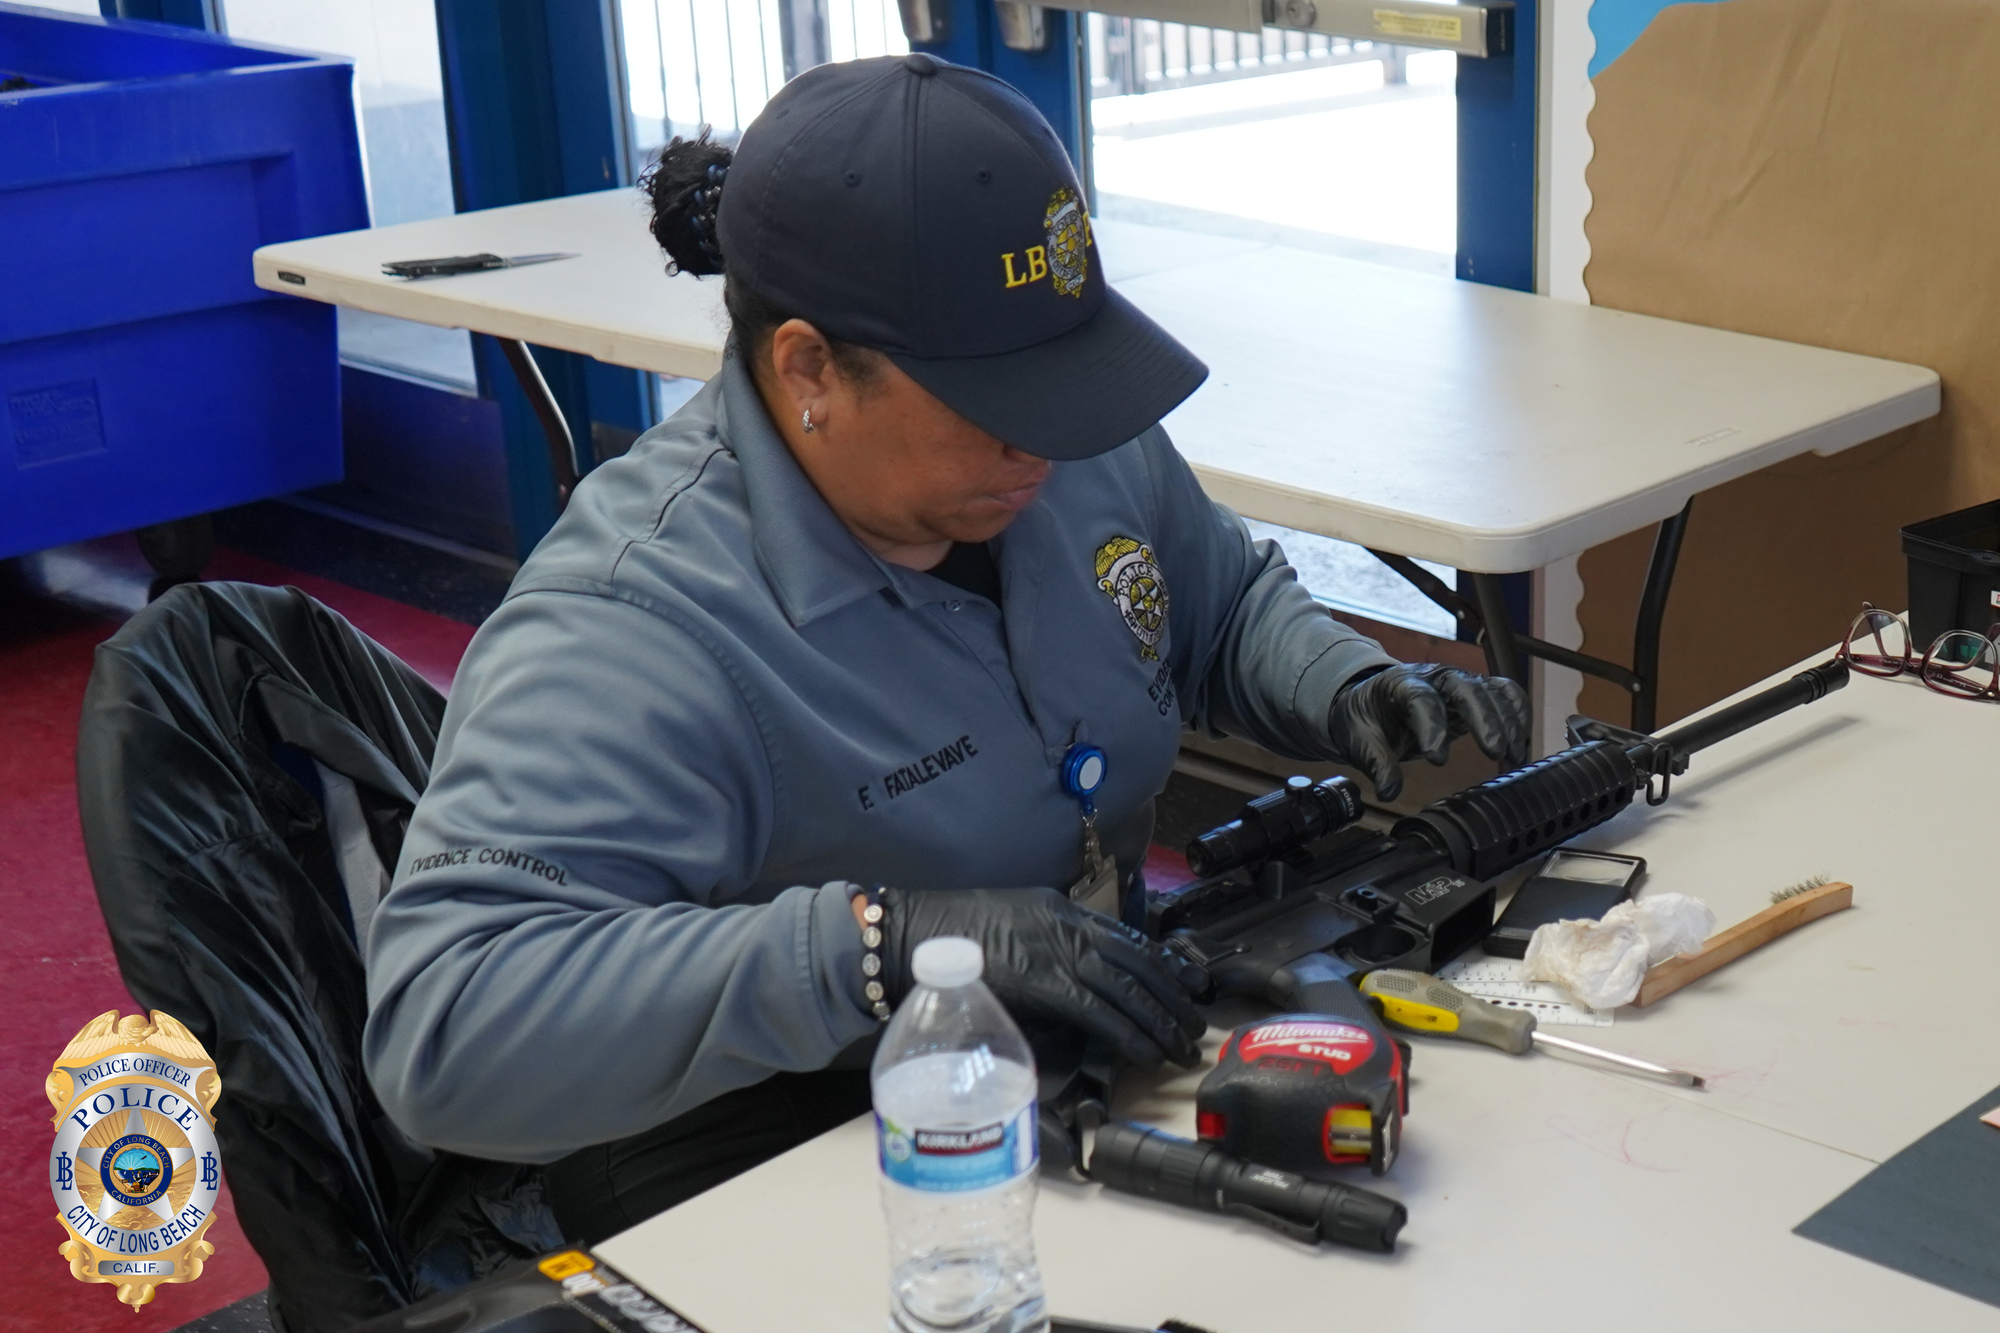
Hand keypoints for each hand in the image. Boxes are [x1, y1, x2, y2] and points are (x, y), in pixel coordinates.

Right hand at [879, 887, 1205, 1069]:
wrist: (912, 934)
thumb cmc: (950, 934)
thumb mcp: (1012, 924)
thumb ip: (1047, 947)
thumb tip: (1073, 984)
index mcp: (1063, 911)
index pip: (1130, 938)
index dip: (1166, 964)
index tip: (1190, 984)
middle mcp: (1070, 927)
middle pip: (1140, 964)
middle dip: (1175, 996)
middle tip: (1195, 1023)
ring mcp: (1059, 953)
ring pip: (1130, 990)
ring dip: (1163, 1020)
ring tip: (1182, 1045)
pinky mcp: (1046, 984)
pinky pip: (1102, 1014)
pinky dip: (1131, 1035)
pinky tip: (1149, 1053)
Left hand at [1329, 663, 1529, 800]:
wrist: (1375, 702)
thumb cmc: (1368, 718)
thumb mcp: (1359, 739)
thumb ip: (1376, 762)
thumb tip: (1389, 791)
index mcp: (1401, 684)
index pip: (1420, 698)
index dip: (1432, 726)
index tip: (1437, 759)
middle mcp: (1435, 678)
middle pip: (1466, 687)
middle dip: (1485, 718)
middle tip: (1494, 752)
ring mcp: (1459, 683)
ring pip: (1491, 691)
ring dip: (1507, 722)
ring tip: (1511, 758)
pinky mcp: (1476, 694)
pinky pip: (1505, 694)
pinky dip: (1518, 715)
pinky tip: (1520, 744)